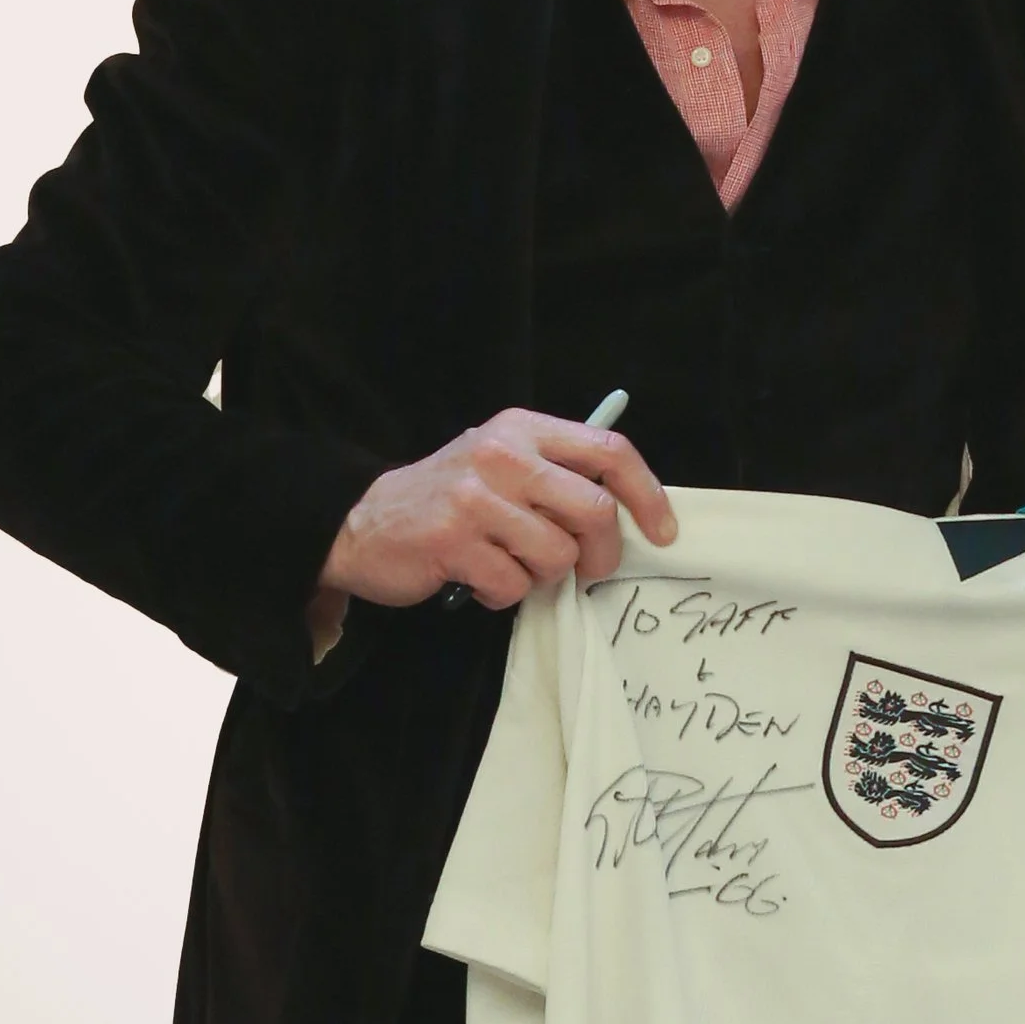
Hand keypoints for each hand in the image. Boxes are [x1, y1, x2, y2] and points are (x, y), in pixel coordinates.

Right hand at [314, 408, 677, 613]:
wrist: (361, 521)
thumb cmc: (449, 497)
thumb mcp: (503, 462)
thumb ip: (558, 475)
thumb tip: (628, 514)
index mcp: (524, 428)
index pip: (610, 450)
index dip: (647, 494)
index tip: (663, 532)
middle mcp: (502, 455)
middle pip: (594, 510)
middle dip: (603, 553)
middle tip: (589, 571)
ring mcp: (476, 498)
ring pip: (557, 556)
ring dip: (544, 577)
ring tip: (513, 566)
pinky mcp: (453, 542)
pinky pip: (514, 585)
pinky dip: (505, 595)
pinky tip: (481, 580)